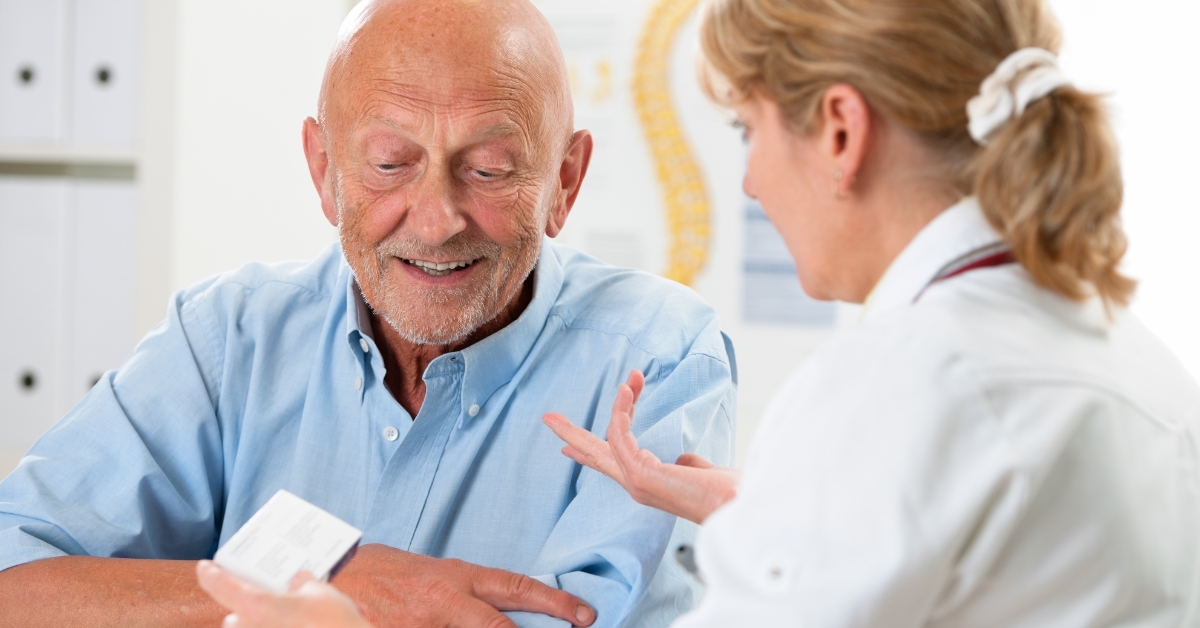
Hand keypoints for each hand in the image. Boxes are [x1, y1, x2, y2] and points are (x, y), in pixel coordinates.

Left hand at [197, 561, 371, 627]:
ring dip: (269, 624)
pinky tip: (309, 625)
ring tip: (299, 618)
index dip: (210, 574)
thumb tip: (299, 582)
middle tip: (274, 602)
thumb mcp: (322, 592)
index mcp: (256, 607)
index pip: (221, 586)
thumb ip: (304, 583)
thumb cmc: (333, 624)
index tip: (205, 567)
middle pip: (235, 618)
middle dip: (251, 611)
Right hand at [330, 544, 595, 627]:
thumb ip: (463, 592)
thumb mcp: (429, 573)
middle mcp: (445, 602)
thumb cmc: (380, 572)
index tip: (585, 615)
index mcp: (456, 577)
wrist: (329, 575)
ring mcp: (424, 625)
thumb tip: (497, 610)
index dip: (554, 602)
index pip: (516, 588)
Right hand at [543, 370, 739, 524]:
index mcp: (648, 485)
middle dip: (571, 435)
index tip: (568, 450)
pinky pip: (619, 435)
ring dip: (620, 403)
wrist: (738, 506)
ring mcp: (635, 482)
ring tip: (631, 378)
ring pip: (605, 440)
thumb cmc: (729, 496)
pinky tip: (627, 390)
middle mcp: (636, 486)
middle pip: (595, 455)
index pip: (610, 466)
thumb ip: (689, 465)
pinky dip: (621, 410)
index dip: (587, 455)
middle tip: (548, 418)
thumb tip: (684, 459)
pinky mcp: (639, 474)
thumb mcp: (704, 474)